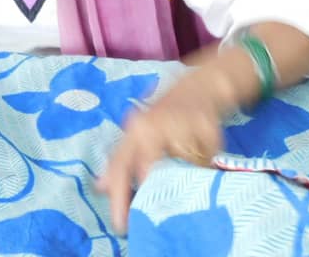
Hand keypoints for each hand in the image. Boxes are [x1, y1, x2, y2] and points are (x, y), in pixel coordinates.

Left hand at [96, 69, 228, 234]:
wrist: (200, 84)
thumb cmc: (167, 113)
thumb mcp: (141, 132)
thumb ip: (123, 160)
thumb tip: (101, 187)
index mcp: (134, 129)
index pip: (120, 164)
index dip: (117, 195)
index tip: (120, 224)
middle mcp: (152, 125)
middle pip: (150, 169)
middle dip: (154, 190)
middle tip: (159, 209)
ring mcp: (178, 122)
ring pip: (182, 165)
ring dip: (186, 172)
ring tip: (189, 171)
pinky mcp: (205, 125)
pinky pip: (207, 157)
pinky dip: (207, 159)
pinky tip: (205, 152)